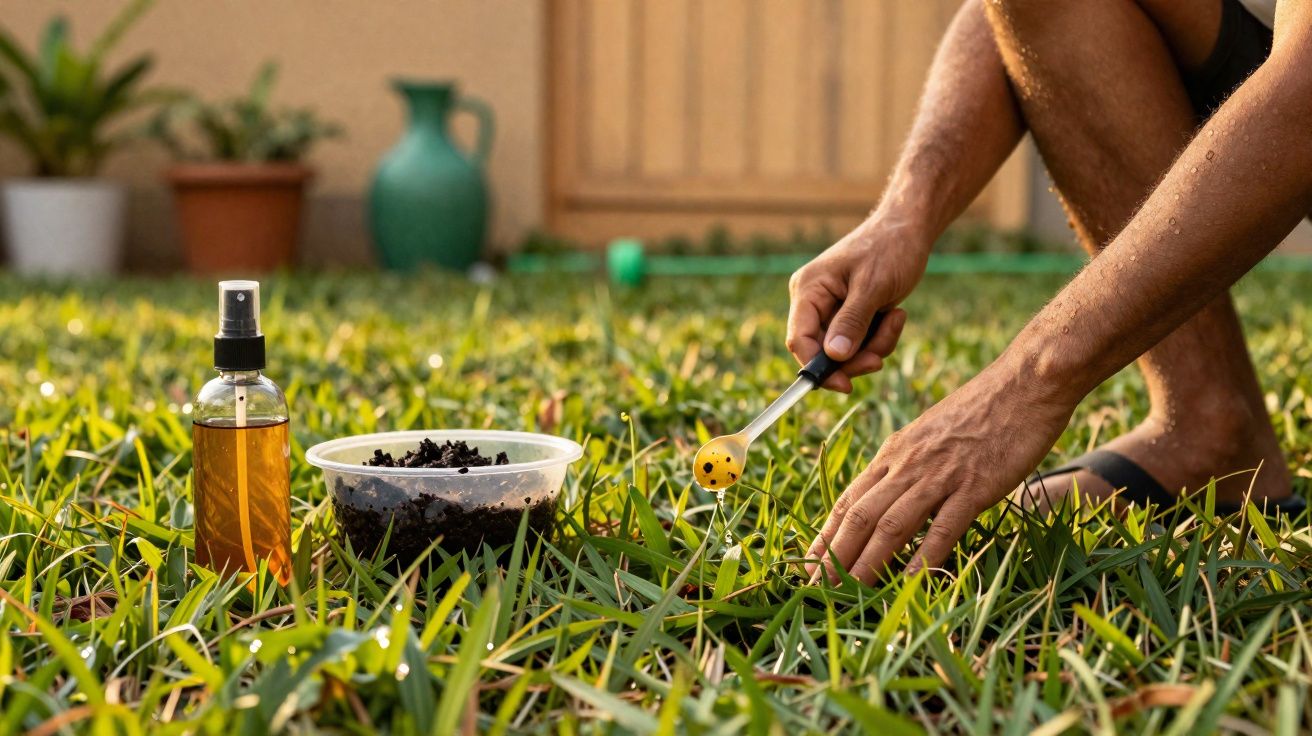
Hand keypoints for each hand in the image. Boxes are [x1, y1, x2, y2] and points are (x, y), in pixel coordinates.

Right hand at [786, 217, 926, 391]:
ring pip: (845, 352)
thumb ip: (852, 321)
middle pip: (823, 352)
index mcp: (808, 290)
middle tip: (880, 358)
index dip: (818, 367)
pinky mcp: (850, 316)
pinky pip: (860, 343)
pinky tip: (895, 315)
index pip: (800, 340)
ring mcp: (832, 310)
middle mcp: (814, 302)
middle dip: (856, 357)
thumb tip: (834, 357)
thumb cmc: (890, 249)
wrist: (909, 230)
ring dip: (874, 345)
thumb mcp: (872, 286)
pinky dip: (880, 337)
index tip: (845, 385)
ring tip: (896, 318)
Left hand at [804, 359, 1074, 583]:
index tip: (809, 563)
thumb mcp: (929, 434)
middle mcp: (907, 464)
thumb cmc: (982, 410)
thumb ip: (908, 464)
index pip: (848, 499)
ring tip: (850, 594)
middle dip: (835, 556)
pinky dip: (925, 556)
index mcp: (894, 453)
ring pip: (891, 524)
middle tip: (816, 589)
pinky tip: (911, 582)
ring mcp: (940, 475)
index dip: (826, 534)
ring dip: (867, 563)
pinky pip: (943, 527)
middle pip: (860, 515)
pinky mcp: (974, 486)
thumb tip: (890, 495)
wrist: (1024, 382)